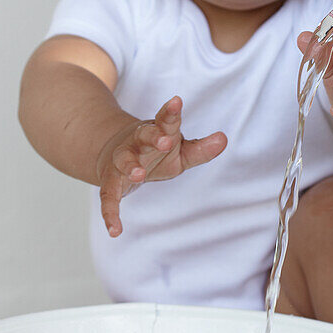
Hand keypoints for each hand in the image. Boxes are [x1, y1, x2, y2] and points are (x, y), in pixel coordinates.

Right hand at [95, 96, 226, 236]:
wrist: (114, 153)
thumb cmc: (155, 151)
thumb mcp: (180, 151)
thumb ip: (201, 148)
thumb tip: (224, 139)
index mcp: (157, 131)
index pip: (165, 119)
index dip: (171, 112)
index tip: (177, 101)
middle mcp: (137, 142)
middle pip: (144, 136)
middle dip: (153, 137)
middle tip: (164, 141)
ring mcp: (121, 160)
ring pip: (123, 161)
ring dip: (130, 166)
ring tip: (138, 174)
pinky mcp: (111, 181)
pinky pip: (108, 197)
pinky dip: (110, 213)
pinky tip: (115, 230)